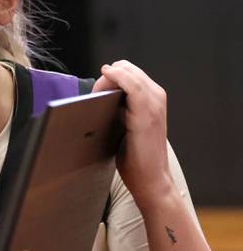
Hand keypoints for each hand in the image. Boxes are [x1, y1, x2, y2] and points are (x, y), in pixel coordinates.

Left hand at [93, 60, 171, 210]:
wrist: (150, 180)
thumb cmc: (136, 157)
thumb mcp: (125, 127)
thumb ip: (117, 111)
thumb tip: (95, 99)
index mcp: (151, 100)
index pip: (130, 74)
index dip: (112, 76)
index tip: (96, 89)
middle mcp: (156, 98)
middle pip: (129, 70)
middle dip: (109, 76)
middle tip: (95, 92)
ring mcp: (154, 105)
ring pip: (131, 74)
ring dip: (110, 77)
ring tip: (97, 89)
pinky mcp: (147, 115)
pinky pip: (133, 86)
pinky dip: (119, 76)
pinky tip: (107, 74)